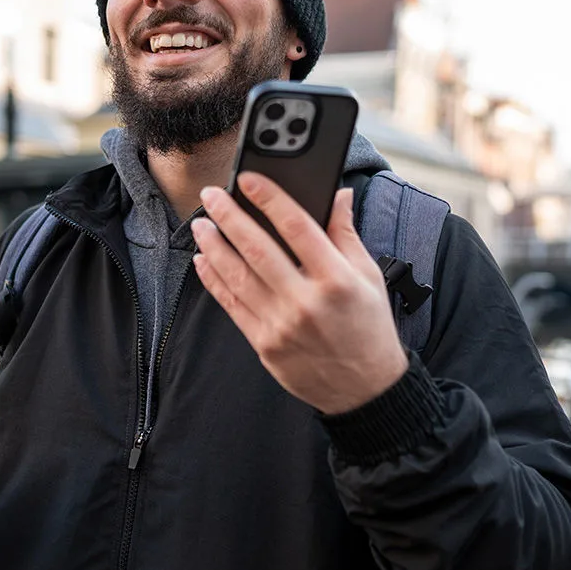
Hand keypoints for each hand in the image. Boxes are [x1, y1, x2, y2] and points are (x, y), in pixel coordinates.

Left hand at [192, 173, 407, 414]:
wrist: (365, 390)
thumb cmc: (369, 328)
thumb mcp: (369, 276)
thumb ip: (346, 234)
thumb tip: (339, 194)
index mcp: (336, 279)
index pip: (297, 227)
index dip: (270, 199)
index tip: (249, 179)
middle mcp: (305, 301)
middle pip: (258, 249)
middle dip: (230, 217)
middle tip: (211, 196)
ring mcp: (281, 325)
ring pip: (237, 276)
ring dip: (214, 246)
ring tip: (201, 224)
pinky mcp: (264, 344)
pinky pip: (232, 305)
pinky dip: (214, 280)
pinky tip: (203, 260)